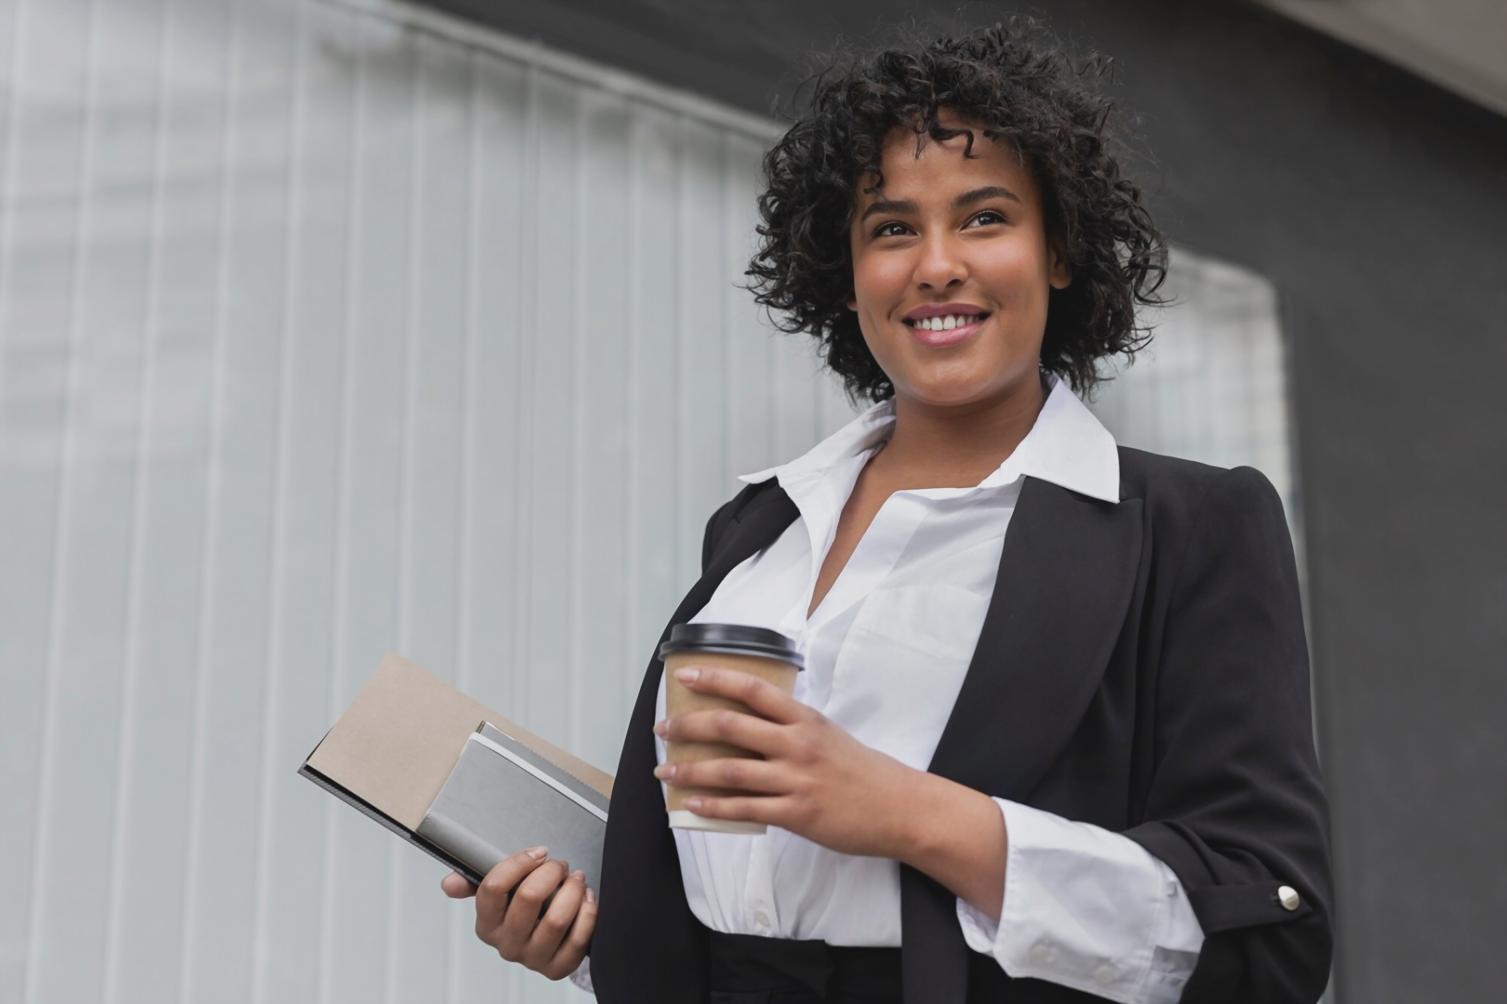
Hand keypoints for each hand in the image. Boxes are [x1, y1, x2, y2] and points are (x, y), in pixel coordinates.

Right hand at [439, 847, 595, 980]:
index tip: (538, 852)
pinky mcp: (558, 968)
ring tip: (576, 879)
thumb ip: (474, 882)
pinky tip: (586, 898)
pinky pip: (578, 938)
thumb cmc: (526, 909)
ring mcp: (533, 959)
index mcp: (487, 925)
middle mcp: (507, 945)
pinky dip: (587, 911)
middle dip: (550, 871)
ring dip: (572, 890)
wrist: (552, 939)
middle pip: (528, 897)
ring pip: (557, 918)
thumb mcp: (500, 893)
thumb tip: (449, 883)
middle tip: (560, 865)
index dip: (520, 862)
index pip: (493, 887)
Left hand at [653, 665, 923, 858]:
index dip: (715, 679)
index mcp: (804, 718)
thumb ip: (791, 727)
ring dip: (690, 771)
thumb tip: (750, 722)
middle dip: (688, 726)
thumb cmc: (862, 769)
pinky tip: (691, 804)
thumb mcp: (828, 733)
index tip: (686, 675)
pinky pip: (744, 809)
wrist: (898, 807)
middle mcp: (796, 744)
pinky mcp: (796, 813)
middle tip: (663, 728)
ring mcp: (795, 779)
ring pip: (729, 771)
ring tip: (665, 771)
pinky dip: (713, 807)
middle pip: (730, 727)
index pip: (752, 690)